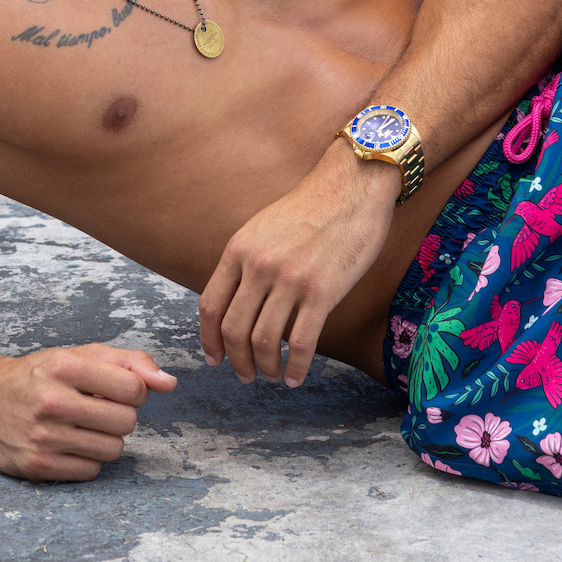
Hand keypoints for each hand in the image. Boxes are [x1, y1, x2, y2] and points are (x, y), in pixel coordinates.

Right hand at [0, 342, 176, 480]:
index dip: (134, 391)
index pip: (134, 389)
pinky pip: (91, 472)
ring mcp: (43, 437)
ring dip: (105, 440)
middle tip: (97, 409)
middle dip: (120, 416)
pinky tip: (69, 443)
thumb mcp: (82, 355)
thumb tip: (170, 383)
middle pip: (126, 423)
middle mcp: (52, 401)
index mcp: (65, 366)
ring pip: (112, 450)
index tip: (117, 390)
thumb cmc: (42, 374)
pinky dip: (88, 459)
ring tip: (82, 426)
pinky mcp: (37, 466)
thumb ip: (131, 362)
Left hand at [199, 143, 396, 388]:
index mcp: (240, 249)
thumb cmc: (312, 207)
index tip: (215, 358)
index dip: (209, 339)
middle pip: (233, 330)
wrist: (352, 184)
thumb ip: (247, 261)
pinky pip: (302, 343)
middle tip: (246, 375)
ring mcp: (290, 279)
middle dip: (237, 361)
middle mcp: (259, 266)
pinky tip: (296, 376)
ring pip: (264, 341)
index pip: (210, 305)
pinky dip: (295, 367)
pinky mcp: (322, 291)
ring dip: (266, 368)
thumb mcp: (263, 226)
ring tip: (272, 376)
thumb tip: (237, 301)